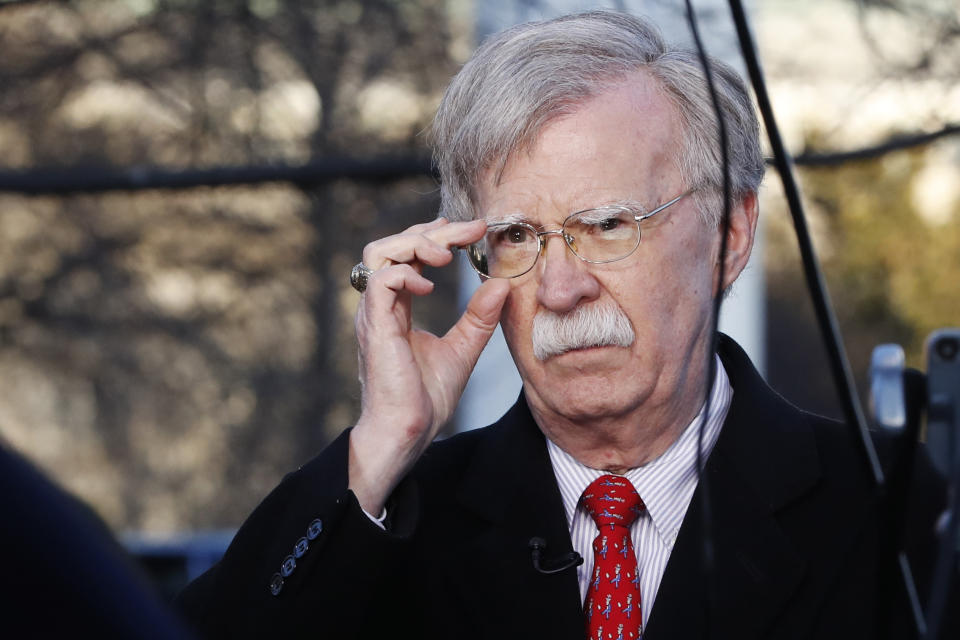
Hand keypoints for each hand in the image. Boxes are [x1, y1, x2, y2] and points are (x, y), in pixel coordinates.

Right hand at [348, 217, 509, 513]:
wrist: (408, 431)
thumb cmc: (426, 398)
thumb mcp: (463, 349)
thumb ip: (479, 318)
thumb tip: (501, 284)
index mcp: (396, 306)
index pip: (410, 255)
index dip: (439, 237)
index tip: (475, 231)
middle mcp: (380, 304)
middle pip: (392, 244)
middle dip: (432, 231)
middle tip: (471, 230)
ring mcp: (374, 313)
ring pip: (379, 252)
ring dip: (416, 243)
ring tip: (448, 255)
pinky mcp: (375, 325)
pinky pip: (380, 281)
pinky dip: (407, 274)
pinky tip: (432, 286)